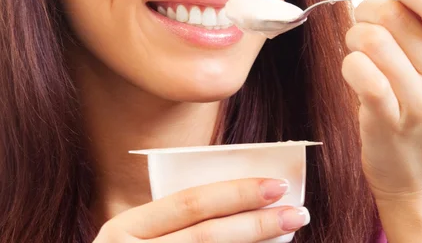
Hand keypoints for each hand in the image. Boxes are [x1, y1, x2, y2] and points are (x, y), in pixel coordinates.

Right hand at [93, 177, 309, 241]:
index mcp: (124, 229)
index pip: (190, 202)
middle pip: (207, 236)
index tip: (277, 184)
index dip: (236, 192)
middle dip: (257, 222)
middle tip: (297, 211)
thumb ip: (171, 223)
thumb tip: (239, 205)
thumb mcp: (134, 239)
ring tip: (288, 234)